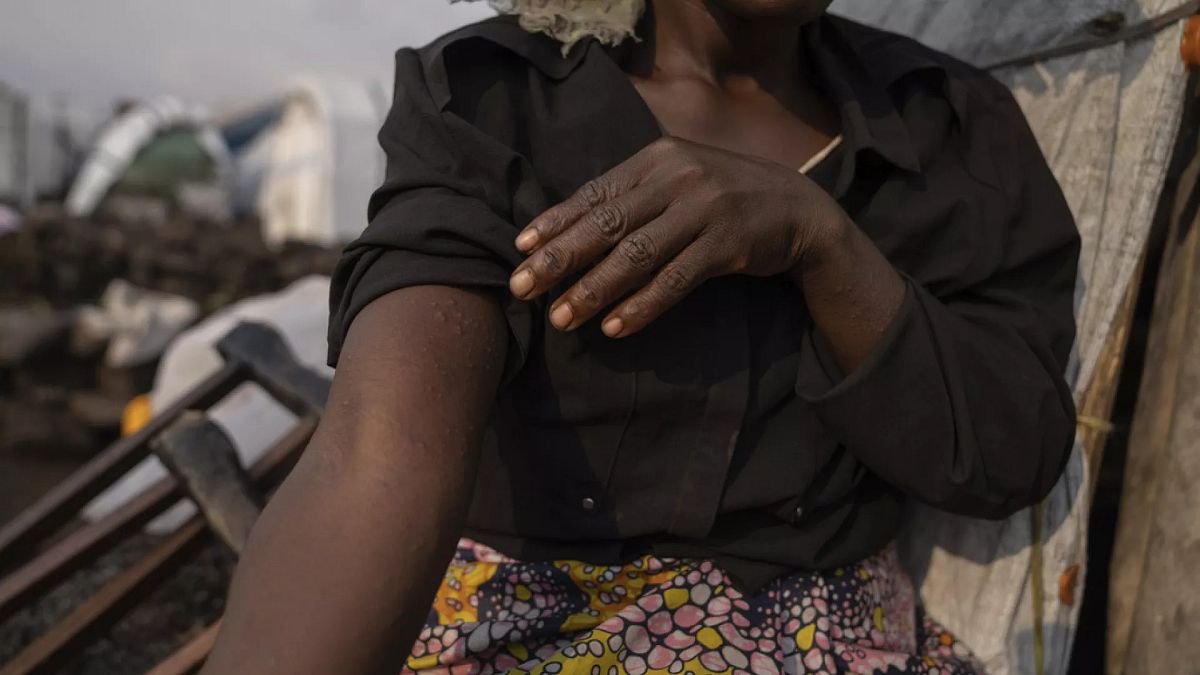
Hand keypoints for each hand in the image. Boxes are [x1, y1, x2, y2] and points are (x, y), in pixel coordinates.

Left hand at [508, 136, 846, 337]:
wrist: (800, 209)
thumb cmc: (723, 199)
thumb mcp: (678, 182)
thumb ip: (633, 197)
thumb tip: (568, 229)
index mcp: (657, 159)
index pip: (594, 192)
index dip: (554, 222)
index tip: (519, 249)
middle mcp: (678, 178)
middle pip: (606, 223)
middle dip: (559, 258)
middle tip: (522, 288)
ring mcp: (705, 209)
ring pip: (637, 255)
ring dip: (594, 290)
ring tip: (562, 318)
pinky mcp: (728, 244)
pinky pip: (676, 280)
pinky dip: (643, 305)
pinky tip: (616, 326)